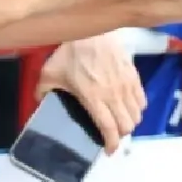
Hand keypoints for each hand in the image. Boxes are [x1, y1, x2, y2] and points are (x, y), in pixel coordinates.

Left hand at [38, 35, 144, 152]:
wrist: (90, 31)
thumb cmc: (70, 52)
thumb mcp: (49, 73)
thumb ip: (43, 91)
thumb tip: (40, 102)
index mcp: (93, 98)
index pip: (109, 128)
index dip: (111, 144)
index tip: (109, 150)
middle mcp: (113, 95)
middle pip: (127, 125)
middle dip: (120, 135)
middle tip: (112, 135)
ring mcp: (125, 85)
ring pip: (137, 114)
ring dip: (130, 122)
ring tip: (120, 122)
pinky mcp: (133, 76)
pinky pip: (142, 100)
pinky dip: (137, 108)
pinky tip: (128, 106)